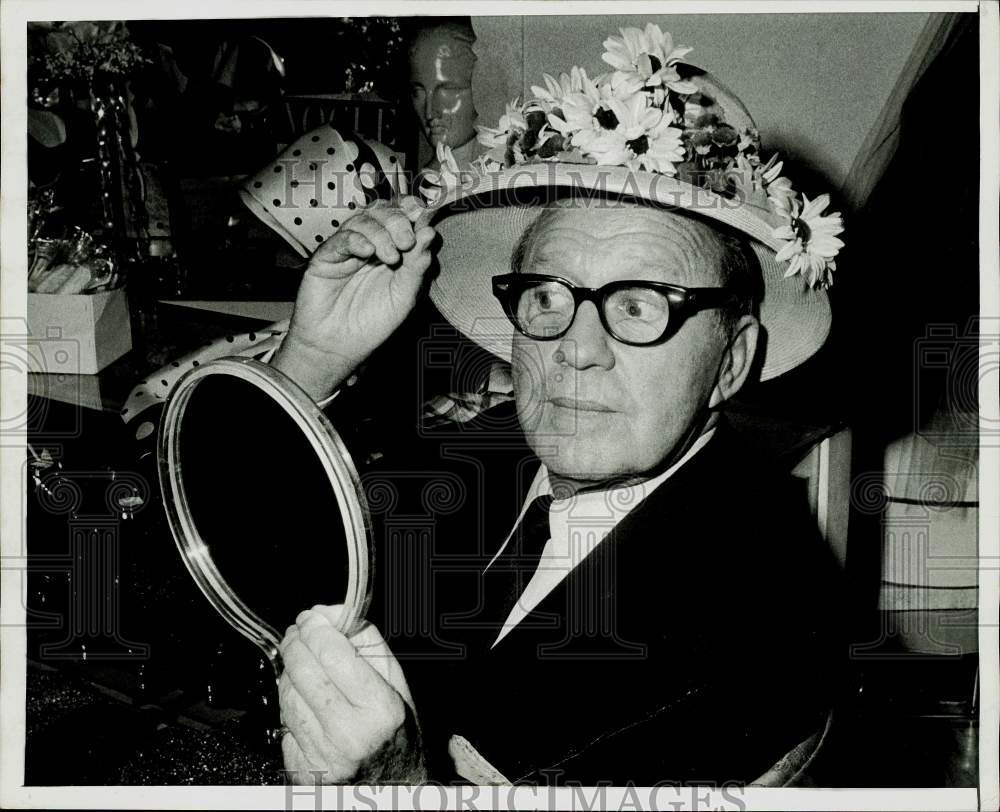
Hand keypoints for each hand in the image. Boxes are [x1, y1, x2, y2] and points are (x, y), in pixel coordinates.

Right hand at [272, 198, 435, 400]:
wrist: (339, 347)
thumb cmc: (372, 323)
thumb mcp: (404, 296)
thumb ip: (417, 265)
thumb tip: (430, 232)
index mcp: (393, 250)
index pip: (402, 216)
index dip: (411, 209)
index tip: (423, 213)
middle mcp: (371, 245)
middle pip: (383, 212)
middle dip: (398, 221)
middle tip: (406, 242)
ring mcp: (347, 249)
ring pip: (362, 220)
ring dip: (380, 232)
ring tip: (390, 257)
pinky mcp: (326, 256)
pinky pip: (341, 238)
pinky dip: (356, 240)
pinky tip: (366, 252)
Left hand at [279, 605, 425, 784]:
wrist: (392, 787)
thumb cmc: (395, 730)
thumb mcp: (396, 683)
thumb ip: (366, 642)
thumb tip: (330, 614)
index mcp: (379, 709)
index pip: (333, 654)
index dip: (317, 628)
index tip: (313, 616)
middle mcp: (348, 735)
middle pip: (303, 670)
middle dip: (297, 642)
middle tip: (300, 632)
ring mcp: (321, 755)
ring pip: (287, 693)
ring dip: (291, 672)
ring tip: (307, 668)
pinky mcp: (301, 768)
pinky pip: (283, 721)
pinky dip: (292, 704)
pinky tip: (307, 702)